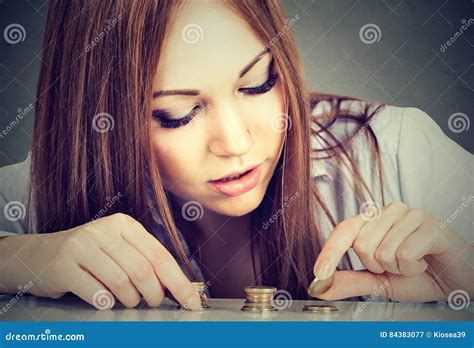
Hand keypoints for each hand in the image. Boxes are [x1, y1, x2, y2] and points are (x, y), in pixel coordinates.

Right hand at [14, 213, 199, 309]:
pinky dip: (106, 302)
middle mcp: (105, 230)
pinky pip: (96, 292)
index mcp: (124, 224)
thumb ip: (144, 261)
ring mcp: (83, 246)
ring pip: (122, 283)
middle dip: (154, 295)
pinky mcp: (64, 265)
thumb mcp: (118, 248)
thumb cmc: (87, 255)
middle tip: (152, 303)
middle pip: (143, 270)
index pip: (160, 255)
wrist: (38, 255)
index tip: (192, 301)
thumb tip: (175, 288)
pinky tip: (104, 300)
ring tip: (128, 301)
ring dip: (130, 301)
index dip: (179, 282)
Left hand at [311, 202, 473, 301]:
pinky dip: (414, 268)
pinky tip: (425, 262)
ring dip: (399, 269)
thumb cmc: (420, 275)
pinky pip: (405, 255)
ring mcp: (409, 214)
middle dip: (379, 267)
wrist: (456, 279)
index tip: (319, 273)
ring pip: (383, 252)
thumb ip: (352, 280)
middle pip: (362, 246)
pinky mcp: (429, 224)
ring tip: (414, 263)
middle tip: (399, 265)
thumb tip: (321, 286)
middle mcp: (388, 212)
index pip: (344, 230)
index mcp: (373, 221)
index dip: (330, 252)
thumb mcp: (380, 281)